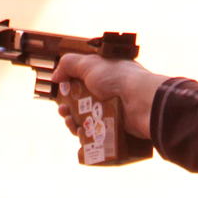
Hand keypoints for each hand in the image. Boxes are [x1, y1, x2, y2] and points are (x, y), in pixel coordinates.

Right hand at [50, 54, 167, 139]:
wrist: (141, 102)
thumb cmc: (117, 78)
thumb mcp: (89, 63)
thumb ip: (68, 64)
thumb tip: (56, 76)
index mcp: (106, 75)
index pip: (83, 81)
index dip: (69, 87)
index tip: (60, 92)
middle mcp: (109, 93)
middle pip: (81, 103)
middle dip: (67, 108)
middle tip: (63, 111)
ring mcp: (113, 112)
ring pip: (86, 120)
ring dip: (73, 122)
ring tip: (70, 122)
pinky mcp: (115, 128)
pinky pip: (95, 134)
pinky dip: (84, 134)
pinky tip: (79, 132)